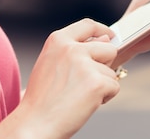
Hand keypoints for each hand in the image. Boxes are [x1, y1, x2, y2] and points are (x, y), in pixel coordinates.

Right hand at [4, 19, 119, 138]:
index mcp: (58, 40)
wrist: (35, 124)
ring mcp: (84, 64)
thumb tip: (107, 38)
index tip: (111, 37)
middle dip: (105, 65)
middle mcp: (71, 48)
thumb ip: (77, 49)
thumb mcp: (53, 64)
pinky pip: (115, 86)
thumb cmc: (43, 98)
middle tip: (85, 83)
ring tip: (79, 96)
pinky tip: (86, 104)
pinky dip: (106, 97)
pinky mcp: (96, 83)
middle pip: (108, 48)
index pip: (88, 25)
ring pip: (112, 71)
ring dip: (102, 85)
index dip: (102, 30)